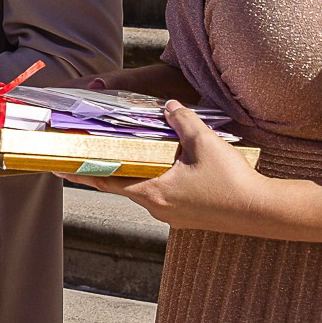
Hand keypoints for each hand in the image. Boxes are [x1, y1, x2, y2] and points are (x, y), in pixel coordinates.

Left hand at [87, 102, 276, 232]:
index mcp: (153, 192)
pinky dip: (150, 181)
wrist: (262, 212)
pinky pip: (159, 196)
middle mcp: (156, 207)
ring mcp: (170, 215)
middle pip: (119, 186)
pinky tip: (158, 168)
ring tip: (118, 158)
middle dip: (100, 172)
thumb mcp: (205, 143)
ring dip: (129, 175)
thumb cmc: (232, 181)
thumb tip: (168, 105)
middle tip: (80, 159)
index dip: (81, 173)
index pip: (105, 182)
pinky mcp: (185, 217)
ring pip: (140, 191)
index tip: (59, 167)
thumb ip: (182, 121)